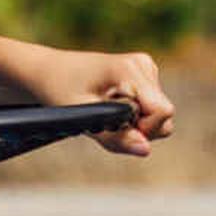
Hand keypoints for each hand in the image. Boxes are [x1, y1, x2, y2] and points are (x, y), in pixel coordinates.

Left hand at [35, 50, 174, 157]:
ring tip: (104, 113)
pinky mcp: (144, 76)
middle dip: (140, 130)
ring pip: (160, 116)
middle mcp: (143, 65)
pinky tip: (109, 106)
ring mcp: (146, 69)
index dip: (145, 129)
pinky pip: (152, 110)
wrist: (50, 71)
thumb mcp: (82, 118)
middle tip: (105, 122)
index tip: (117, 127)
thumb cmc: (60, 90)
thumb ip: (116, 137)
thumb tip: (145, 150)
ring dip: (135, 124)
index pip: (162, 111)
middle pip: (165, 117)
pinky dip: (133, 116)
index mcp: (129, 70)